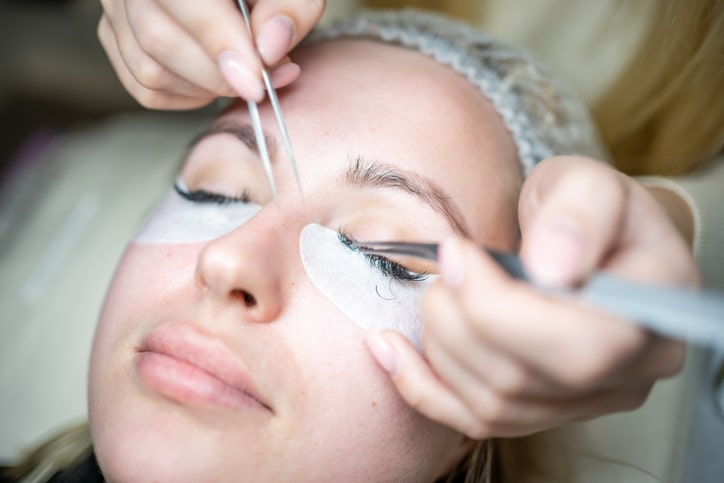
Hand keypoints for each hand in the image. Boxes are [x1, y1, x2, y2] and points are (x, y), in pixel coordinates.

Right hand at [98, 0, 325, 108]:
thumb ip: (289, 8)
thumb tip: (269, 48)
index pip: (183, 1)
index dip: (219, 43)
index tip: (255, 81)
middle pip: (157, 39)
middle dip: (218, 74)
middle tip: (264, 79)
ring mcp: (116, 7)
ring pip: (148, 70)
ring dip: (206, 88)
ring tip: (245, 73)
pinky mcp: (116, 35)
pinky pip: (144, 87)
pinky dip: (188, 96)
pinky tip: (216, 78)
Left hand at [366, 156, 696, 438]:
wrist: (587, 242)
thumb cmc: (589, 211)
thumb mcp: (590, 183)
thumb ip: (579, 211)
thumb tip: (552, 266)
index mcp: (652, 317)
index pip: (580, 345)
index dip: (501, 307)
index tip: (457, 253)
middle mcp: (626, 376)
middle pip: (524, 380)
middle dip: (459, 321)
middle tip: (445, 267)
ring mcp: (582, 402)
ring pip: (493, 404)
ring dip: (440, 344)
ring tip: (437, 291)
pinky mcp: (538, 410)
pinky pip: (473, 420)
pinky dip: (420, 386)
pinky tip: (388, 348)